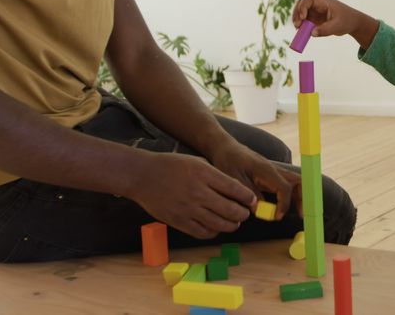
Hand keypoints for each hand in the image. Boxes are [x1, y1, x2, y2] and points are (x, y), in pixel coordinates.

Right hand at [128, 152, 255, 238]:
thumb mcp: (196, 162)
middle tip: (244, 213)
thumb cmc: (170, 166)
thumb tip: (236, 190)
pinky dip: (214, 232)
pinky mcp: (179, 222)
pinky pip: (203, 232)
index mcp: (204, 174)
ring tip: (234, 222)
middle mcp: (198, 192)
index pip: (235, 189)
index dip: (248, 198)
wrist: (142, 176)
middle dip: (243, 214)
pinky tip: (215, 227)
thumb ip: (216, 175)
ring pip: (219, 224)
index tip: (252, 200)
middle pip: (231, 210)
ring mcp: (188, 209)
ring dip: (232, 225)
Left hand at [208, 143, 299, 220]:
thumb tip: (258, 209)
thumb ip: (247, 193)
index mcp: (266, 170)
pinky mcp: (270, 174)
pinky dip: (291, 194)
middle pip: (298, 181)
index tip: (277, 216)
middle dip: (303, 197)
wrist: (224, 147)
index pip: (285, 187)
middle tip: (302, 214)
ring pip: (295, 182)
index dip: (284, 204)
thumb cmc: (227, 160)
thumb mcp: (233, 178)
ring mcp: (273, 171)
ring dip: (299, 196)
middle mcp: (274, 169)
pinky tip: (284, 206)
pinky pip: (286, 184)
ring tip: (298, 212)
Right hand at [292, 0, 378, 48]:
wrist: (353, 23)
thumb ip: (325, 30)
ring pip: (301, 11)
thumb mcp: (337, 26)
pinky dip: (301, 25)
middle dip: (297, 13)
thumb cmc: (347, 21)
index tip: (303, 17)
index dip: (303, 6)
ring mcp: (315, 11)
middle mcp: (318, 4)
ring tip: (298, 29)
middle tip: (297, 25)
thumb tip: (312, 33)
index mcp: (324, 1)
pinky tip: (301, 32)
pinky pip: (305, 20)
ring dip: (297, 19)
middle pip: (301, 3)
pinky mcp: (315, 18)